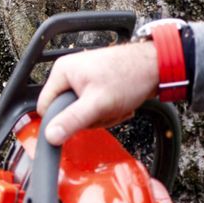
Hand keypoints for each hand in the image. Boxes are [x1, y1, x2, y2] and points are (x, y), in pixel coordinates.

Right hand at [36, 42, 158, 144]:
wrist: (157, 66)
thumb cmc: (129, 76)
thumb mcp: (97, 104)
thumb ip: (72, 120)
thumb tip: (50, 136)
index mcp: (62, 72)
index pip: (46, 106)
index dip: (61, 119)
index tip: (81, 121)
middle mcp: (69, 73)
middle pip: (66, 111)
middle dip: (88, 118)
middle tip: (105, 111)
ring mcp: (82, 79)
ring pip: (81, 111)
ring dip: (101, 115)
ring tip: (115, 107)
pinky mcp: (95, 84)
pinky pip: (93, 107)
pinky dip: (107, 110)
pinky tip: (119, 105)